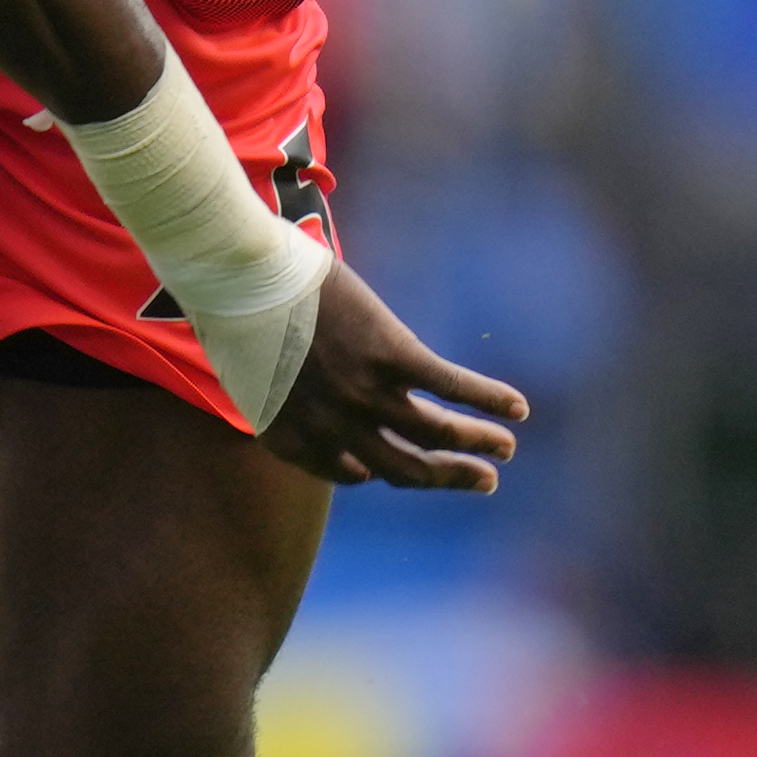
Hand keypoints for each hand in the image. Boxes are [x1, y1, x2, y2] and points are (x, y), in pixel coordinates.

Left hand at [253, 259, 527, 492]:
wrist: (239, 275)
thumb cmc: (238, 314)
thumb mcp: (250, 374)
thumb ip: (284, 397)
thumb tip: (306, 398)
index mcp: (294, 439)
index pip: (349, 472)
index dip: (374, 472)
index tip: (388, 469)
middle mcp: (333, 428)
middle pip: (406, 469)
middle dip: (449, 478)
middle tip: (484, 481)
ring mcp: (364, 393)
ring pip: (436, 435)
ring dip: (479, 443)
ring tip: (507, 446)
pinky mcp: (390, 354)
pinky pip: (452, 386)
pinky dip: (489, 399)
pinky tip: (517, 408)